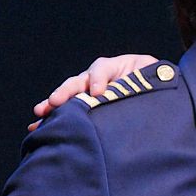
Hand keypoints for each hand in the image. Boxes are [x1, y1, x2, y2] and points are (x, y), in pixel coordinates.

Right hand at [29, 54, 157, 130]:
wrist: (157, 95)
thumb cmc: (154, 84)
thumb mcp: (150, 75)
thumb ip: (144, 79)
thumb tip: (133, 88)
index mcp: (114, 68)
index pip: (101, 69)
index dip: (98, 79)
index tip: (98, 92)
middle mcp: (96, 80)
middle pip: (78, 83)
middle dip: (65, 92)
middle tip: (53, 103)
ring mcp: (88, 95)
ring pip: (69, 98)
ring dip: (53, 106)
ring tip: (40, 114)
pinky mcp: (87, 110)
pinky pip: (69, 113)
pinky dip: (53, 119)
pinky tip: (39, 127)